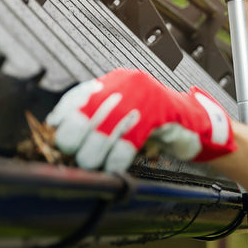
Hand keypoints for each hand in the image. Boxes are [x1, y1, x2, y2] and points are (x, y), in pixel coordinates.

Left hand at [46, 69, 236, 171]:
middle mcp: (127, 84)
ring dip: (94, 151)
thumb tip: (59, 128)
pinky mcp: (159, 114)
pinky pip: (129, 140)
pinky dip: (116, 157)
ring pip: (106, 128)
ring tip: (89, 164)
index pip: (79, 94)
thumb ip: (97, 116)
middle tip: (69, 153)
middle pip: (89, 111)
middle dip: (75, 137)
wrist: (194, 124)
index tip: (53, 131)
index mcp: (116, 81)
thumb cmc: (154, 123)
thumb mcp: (123, 114)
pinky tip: (112, 166)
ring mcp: (144, 97)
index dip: (64, 115)